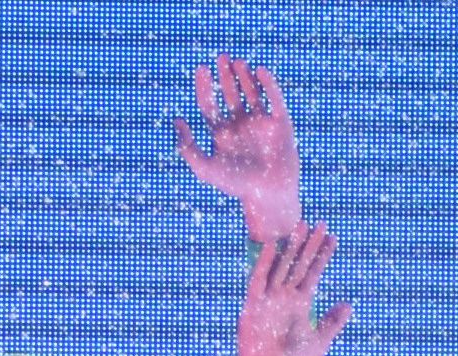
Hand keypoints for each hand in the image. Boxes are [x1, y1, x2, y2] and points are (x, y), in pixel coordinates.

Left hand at [172, 55, 301, 242]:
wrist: (268, 196)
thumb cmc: (236, 186)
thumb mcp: (205, 168)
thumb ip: (187, 147)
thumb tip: (177, 120)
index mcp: (221, 133)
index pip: (210, 104)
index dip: (205, 86)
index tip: (201, 69)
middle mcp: (240, 125)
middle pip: (230, 93)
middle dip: (225, 75)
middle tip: (221, 57)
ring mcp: (260, 122)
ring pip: (251, 92)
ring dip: (244, 76)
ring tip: (237, 61)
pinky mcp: (280, 123)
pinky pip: (274, 99)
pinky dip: (268, 84)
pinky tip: (260, 71)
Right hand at [233, 223, 354, 355]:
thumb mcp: (319, 341)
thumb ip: (333, 322)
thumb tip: (348, 304)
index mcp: (300, 303)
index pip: (314, 273)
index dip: (324, 255)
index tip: (333, 237)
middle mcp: (285, 297)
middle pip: (300, 264)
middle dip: (311, 244)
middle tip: (321, 223)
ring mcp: (269, 300)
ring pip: (282, 267)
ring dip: (292, 247)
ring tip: (302, 225)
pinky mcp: (253, 306)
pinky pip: (258, 280)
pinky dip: (263, 264)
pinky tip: (271, 246)